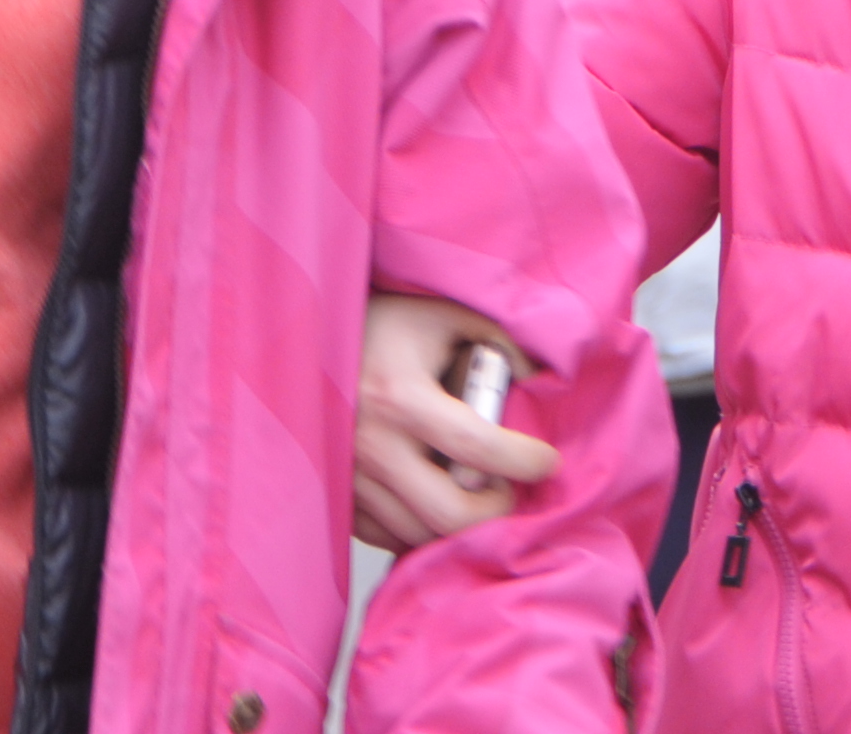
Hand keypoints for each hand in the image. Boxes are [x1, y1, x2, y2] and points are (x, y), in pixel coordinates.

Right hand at [353, 291, 555, 550]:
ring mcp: (349, 478)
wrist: (304, 338)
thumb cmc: (380, 325)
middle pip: (448, 513)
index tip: (546, 459)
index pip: (475, 446)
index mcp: (400, 396)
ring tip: (473, 492)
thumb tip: (535, 380)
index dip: (522, 460)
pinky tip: (432, 498)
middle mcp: (371, 445)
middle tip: (507, 489)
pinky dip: (418, 526)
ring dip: (457, 522)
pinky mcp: (336, 496)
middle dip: (494, 510)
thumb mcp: (440, 314)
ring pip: (419, 534)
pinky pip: (386, 536)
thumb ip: (495, 340)